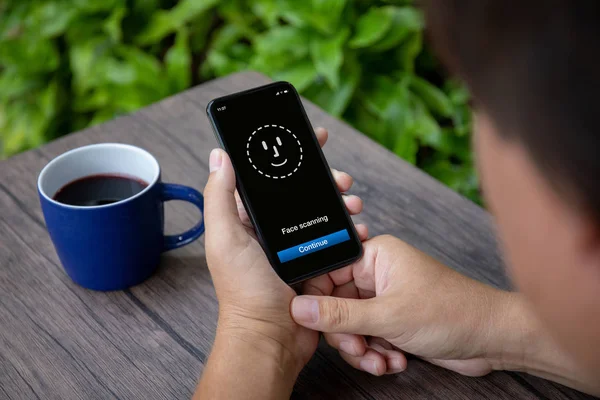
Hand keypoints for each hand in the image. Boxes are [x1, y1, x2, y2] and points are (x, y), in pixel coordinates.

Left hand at [202, 127, 366, 377]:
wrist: (272, 338)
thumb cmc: (244, 292)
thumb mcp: (225, 239)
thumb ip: (221, 198)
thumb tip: (220, 156)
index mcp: (249, 220)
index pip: (269, 178)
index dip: (288, 155)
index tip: (310, 138)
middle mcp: (273, 231)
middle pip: (302, 193)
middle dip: (325, 180)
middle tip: (341, 177)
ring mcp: (296, 247)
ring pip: (323, 213)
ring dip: (341, 203)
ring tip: (354, 204)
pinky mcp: (316, 263)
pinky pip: (336, 239)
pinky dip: (349, 230)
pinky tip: (359, 227)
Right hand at [291, 235, 518, 376]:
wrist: (492, 338)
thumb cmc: (451, 312)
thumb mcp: (388, 316)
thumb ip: (340, 314)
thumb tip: (299, 308)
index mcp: (375, 257)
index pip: (328, 271)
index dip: (318, 298)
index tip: (312, 321)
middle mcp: (378, 275)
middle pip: (336, 304)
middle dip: (346, 333)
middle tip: (358, 347)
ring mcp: (386, 299)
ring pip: (351, 326)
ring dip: (362, 349)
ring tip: (381, 361)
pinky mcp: (394, 321)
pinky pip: (368, 338)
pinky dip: (376, 354)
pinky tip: (394, 362)